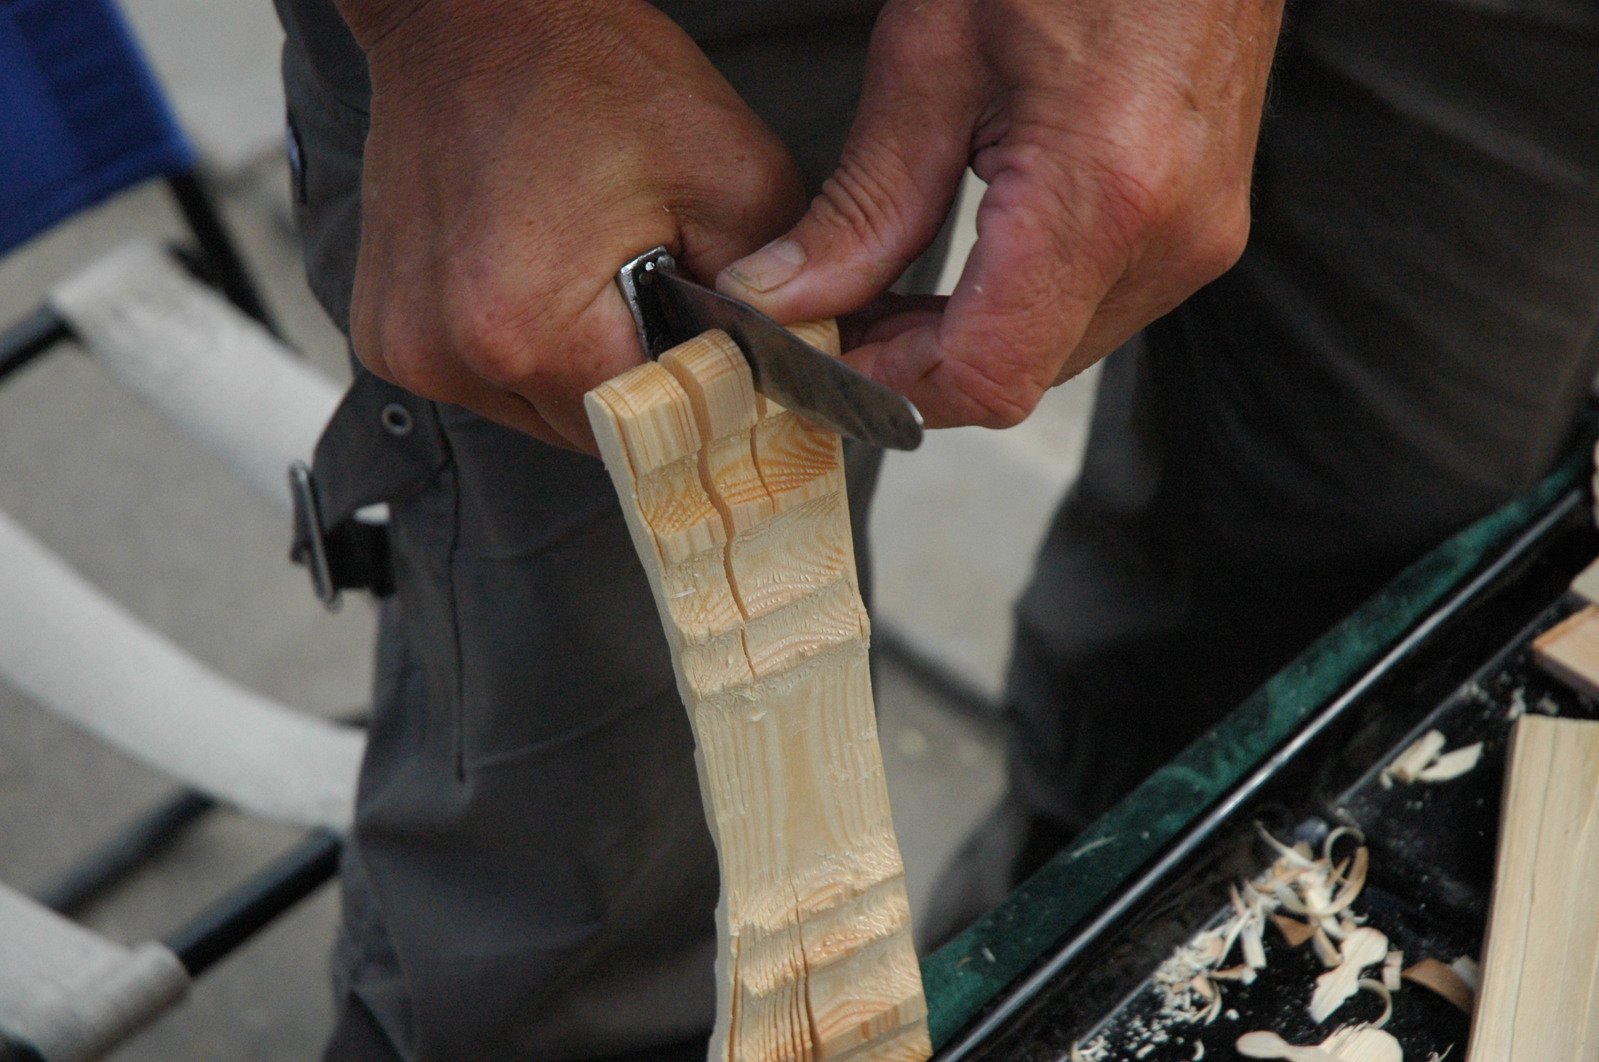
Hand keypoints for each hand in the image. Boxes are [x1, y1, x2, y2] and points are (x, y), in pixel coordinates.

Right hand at [337, 0, 806, 450]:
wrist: (470, 15)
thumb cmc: (587, 73)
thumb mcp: (732, 177)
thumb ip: (780, 298)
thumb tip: (799, 375)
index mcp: (527, 332)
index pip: (649, 435)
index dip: (698, 400)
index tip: (716, 358)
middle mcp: (448, 356)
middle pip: (591, 434)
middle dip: (639, 381)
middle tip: (653, 294)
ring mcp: (407, 349)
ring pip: (538, 413)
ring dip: (580, 369)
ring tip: (590, 272)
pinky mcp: (387, 335)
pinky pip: (485, 381)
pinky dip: (525, 347)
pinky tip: (539, 276)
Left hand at [717, 0, 1283, 428]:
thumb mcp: (931, 55)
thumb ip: (861, 205)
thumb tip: (779, 299)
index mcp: (1103, 194)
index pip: (984, 374)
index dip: (886, 384)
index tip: (816, 354)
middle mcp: (1170, 239)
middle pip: (1015, 378)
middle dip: (910, 365)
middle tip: (829, 317)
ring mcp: (1198, 240)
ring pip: (1052, 356)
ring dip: (960, 341)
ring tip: (884, 287)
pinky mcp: (1203, 228)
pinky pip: (1091, 313)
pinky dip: (1013, 308)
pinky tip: (958, 267)